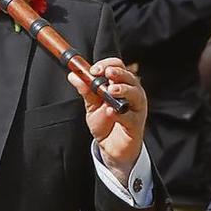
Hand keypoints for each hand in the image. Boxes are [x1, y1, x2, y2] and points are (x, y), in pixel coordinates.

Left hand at [68, 58, 146, 187]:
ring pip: (135, 94)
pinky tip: (110, 112)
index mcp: (121, 85)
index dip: (107, 65)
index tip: (94, 70)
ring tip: (111, 90)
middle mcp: (132, 94)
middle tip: (106, 74)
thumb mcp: (92, 105)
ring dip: (123, 90)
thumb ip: (85, 90)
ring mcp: (136, 109)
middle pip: (130, 77)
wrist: (110, 146)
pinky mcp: (136, 124)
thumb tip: (73, 75)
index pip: (118, 67)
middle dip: (118, 73)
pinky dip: (120, 114)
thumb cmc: (106, 122)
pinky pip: (130, 117)